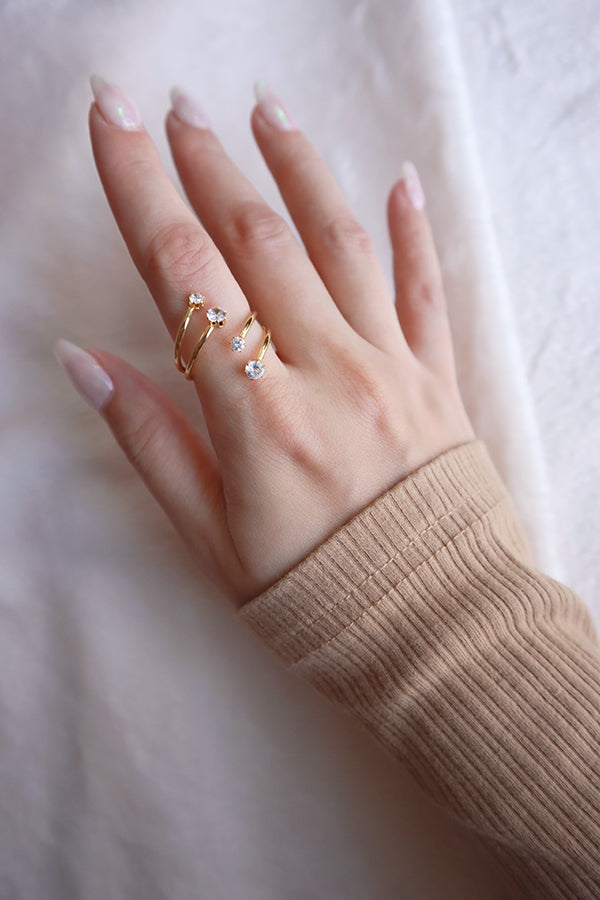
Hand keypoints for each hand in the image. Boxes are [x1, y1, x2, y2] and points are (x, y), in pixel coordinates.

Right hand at [58, 78, 473, 607]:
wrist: (438, 635)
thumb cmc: (318, 600)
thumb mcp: (212, 543)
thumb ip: (151, 446)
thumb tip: (87, 364)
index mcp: (260, 417)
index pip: (187, 277)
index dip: (141, 189)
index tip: (114, 122)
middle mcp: (329, 374)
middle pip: (259, 240)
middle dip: (209, 163)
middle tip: (173, 105)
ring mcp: (393, 370)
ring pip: (341, 245)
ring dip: (298, 169)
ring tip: (265, 111)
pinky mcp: (439, 382)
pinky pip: (427, 292)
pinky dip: (412, 233)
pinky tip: (399, 182)